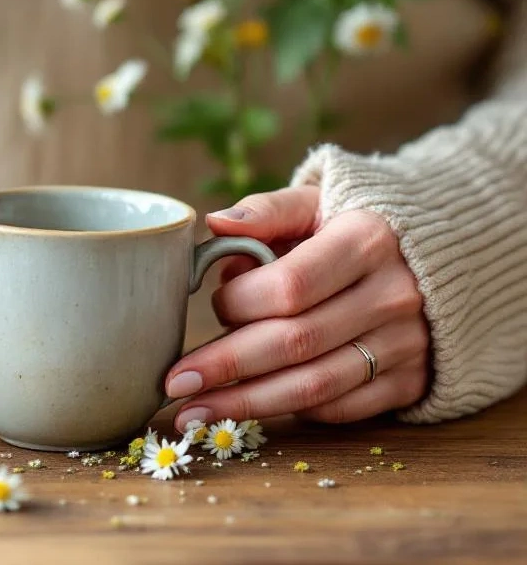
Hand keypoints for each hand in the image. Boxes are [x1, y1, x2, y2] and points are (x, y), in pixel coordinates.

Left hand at [166, 186, 430, 430]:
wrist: (440, 256)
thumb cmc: (352, 226)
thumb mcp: (316, 201)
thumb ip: (266, 211)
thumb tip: (215, 223)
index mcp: (366, 240)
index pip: (290, 285)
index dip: (240, 303)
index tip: (210, 305)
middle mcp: (393, 295)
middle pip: (296, 342)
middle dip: (226, 366)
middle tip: (174, 384)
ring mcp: (407, 343)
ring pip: (315, 386)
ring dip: (247, 405)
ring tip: (193, 413)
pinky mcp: (411, 381)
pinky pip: (342, 409)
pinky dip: (293, 410)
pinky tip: (251, 410)